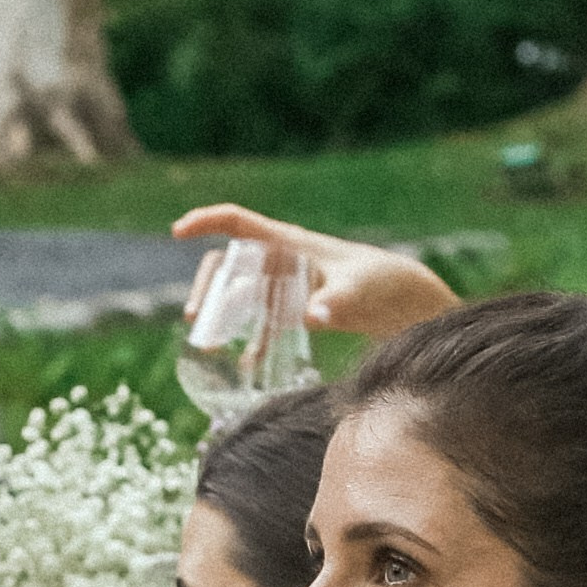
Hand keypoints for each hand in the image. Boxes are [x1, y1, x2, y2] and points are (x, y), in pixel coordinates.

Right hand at [172, 203, 458, 338]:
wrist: (407, 302)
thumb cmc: (384, 282)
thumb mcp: (359, 289)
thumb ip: (335, 300)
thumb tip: (313, 315)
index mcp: (291, 243)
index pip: (240, 224)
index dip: (207, 222)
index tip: (179, 232)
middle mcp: (282, 261)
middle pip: (229, 265)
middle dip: (208, 287)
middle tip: (196, 317)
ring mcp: (286, 286)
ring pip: (240, 295)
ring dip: (222, 317)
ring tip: (209, 344)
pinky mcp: (295, 310)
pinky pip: (263, 322)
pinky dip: (253, 340)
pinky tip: (249, 364)